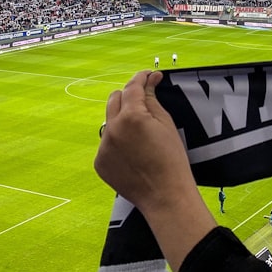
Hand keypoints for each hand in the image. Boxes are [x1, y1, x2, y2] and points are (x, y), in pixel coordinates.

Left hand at [94, 70, 215, 271]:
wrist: (165, 196)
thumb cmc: (172, 159)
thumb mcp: (166, 124)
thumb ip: (152, 99)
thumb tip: (150, 79)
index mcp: (131, 116)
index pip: (132, 87)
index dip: (142, 77)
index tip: (149, 75)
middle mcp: (111, 128)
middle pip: (115, 99)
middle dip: (129, 96)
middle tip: (145, 102)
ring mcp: (103, 146)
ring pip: (110, 121)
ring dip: (122, 119)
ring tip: (140, 133)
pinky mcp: (99, 162)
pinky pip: (107, 142)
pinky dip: (118, 141)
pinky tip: (134, 152)